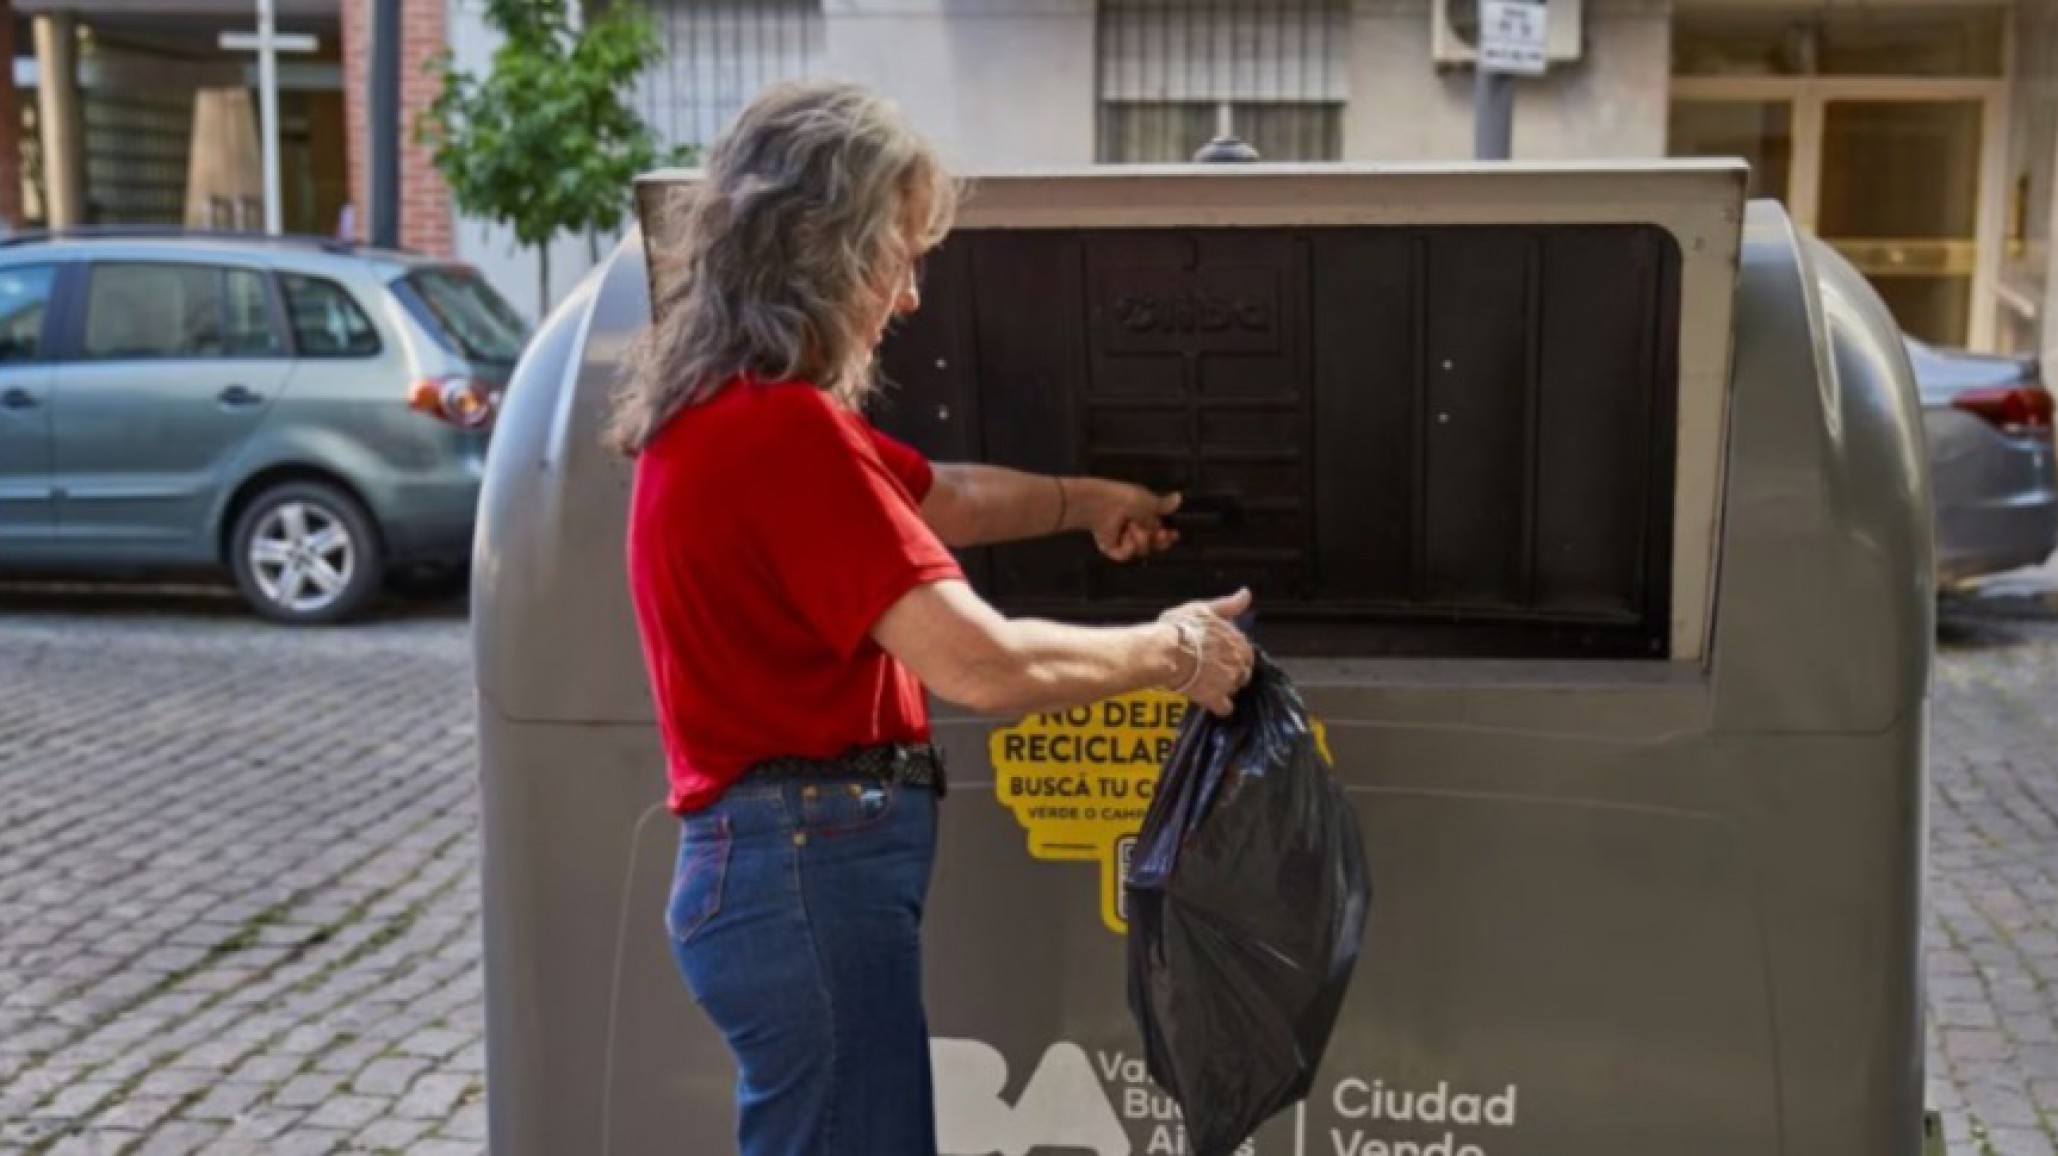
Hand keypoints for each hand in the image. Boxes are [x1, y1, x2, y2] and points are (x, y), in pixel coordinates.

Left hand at [1085, 482, 1179, 561]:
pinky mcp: (1112, 549)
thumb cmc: (1126, 498)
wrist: (1104, 504)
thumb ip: (1165, 505)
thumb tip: (1179, 497)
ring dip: (1141, 539)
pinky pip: (1126, 555)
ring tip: (1132, 526)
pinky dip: (1128, 547)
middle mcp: (1134, 529)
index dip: (1169, 536)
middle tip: (1160, 534)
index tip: (1173, 534)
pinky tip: (1125, 536)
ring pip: (1142, 551)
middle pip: (1154, 545)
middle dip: (1159, 541)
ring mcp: (1123, 540)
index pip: (1161, 532)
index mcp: (1143, 517)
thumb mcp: (1150, 501)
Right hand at [1158, 588, 1254, 717]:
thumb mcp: (1203, 609)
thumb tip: (1246, 594)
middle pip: (1243, 670)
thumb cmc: (1180, 628)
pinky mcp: (1215, 698)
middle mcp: (1237, 661)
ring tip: (1207, 682)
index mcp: (1236, 639)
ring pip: (1235, 687)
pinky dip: (1220, 706)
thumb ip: (1228, 605)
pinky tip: (1210, 701)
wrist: (1164, 652)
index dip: (1233, 652)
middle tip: (1212, 669)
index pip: (1245, 650)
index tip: (1220, 653)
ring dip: (1225, 686)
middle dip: (1232, 670)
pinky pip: (1225, 707)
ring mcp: (1228, 681)